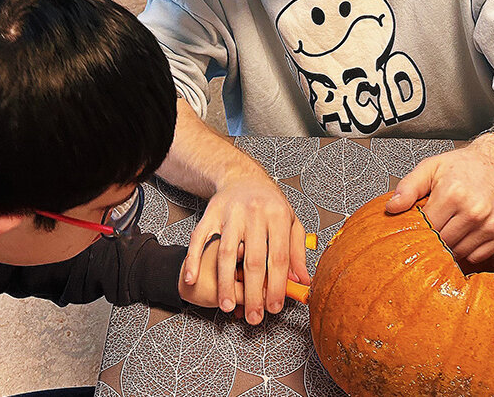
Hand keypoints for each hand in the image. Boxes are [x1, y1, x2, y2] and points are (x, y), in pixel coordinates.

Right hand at [182, 163, 310, 324]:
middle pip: (253, 260)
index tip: (274, 307)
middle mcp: (254, 214)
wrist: (243, 177)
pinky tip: (191, 278)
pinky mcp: (210, 214)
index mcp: (277, 215)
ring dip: (226, 283)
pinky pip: (199, 239)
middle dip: (254, 293)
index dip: (277, 285)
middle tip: (254, 316)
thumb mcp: (290, 222)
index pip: (278, 257)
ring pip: (226, 253)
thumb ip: (297, 252)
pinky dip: (193, 259)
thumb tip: (302, 282)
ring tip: (227, 306)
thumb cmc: (269, 203)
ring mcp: (230, 214)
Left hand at [386, 135, 493, 262]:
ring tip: (453, 226)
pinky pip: (477, 256)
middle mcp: (474, 211)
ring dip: (452, 244)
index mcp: (453, 194)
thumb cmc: (466, 164)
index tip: (420, 224)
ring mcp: (491, 224)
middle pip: (442, 243)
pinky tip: (468, 231)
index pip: (426, 228)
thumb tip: (392, 207)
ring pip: (459, 252)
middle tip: (436, 225)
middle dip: (435, 237)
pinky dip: (470, 249)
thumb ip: (409, 186)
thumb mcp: (432, 167)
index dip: (420, 228)